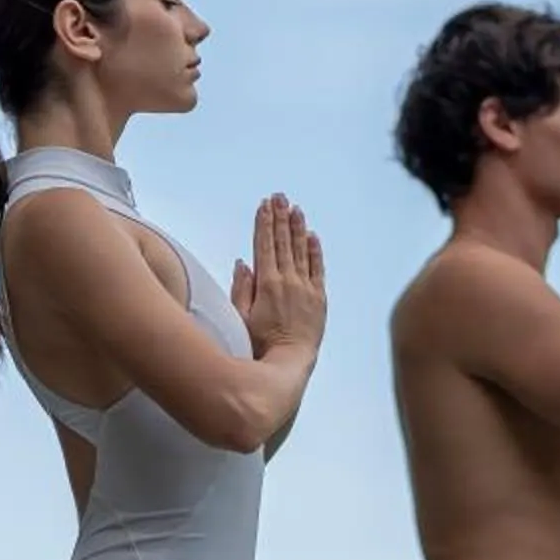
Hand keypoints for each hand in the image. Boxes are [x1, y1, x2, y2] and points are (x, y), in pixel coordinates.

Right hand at [231, 192, 326, 356]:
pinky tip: (312, 236)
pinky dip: (315, 251)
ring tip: (295, 209)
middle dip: (280, 217)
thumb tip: (243, 263)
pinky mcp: (319, 299)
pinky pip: (318, 269)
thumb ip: (241, 288)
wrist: (290, 362)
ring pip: (302, 251)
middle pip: (283, 242)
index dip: (264, 223)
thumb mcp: (240, 317)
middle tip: (280, 197)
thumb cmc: (260, 345)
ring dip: (298, 228)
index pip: (264, 245)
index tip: (263, 205)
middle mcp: (288, 281)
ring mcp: (306, 289)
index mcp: (267, 283)